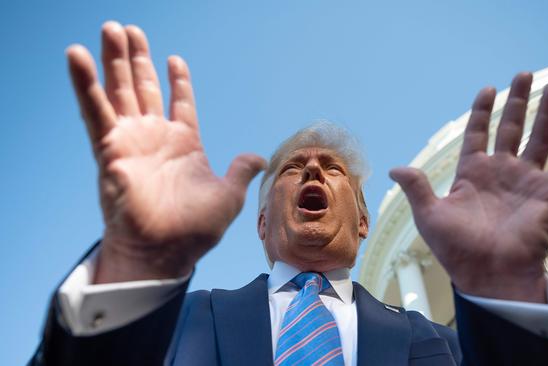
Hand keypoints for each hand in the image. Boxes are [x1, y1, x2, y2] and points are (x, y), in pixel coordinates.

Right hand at [67, 22, 265, 282]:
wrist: (166, 252)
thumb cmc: (195, 230)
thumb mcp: (229, 196)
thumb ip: (240, 171)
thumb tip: (259, 158)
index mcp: (184, 144)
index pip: (180, 103)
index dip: (178, 81)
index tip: (175, 59)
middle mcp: (155, 138)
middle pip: (145, 87)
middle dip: (137, 59)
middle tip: (130, 29)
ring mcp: (132, 141)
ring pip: (120, 91)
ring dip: (114, 60)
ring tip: (111, 28)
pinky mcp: (111, 149)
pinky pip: (95, 111)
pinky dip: (86, 84)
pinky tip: (78, 57)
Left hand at [390, 73, 547, 302]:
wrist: (488, 275)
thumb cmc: (457, 250)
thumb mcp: (429, 215)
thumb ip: (416, 188)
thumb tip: (393, 168)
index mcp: (471, 174)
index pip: (477, 134)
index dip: (482, 112)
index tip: (488, 89)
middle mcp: (500, 172)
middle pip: (510, 128)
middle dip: (517, 101)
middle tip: (523, 75)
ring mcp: (525, 181)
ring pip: (540, 138)